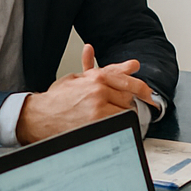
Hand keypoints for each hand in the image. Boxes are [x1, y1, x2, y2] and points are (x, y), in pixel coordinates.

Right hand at [18, 45, 154, 143]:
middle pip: (128, 99)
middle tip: (111, 108)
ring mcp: (98, 109)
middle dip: (123, 103)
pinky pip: (116, 124)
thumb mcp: (81, 78)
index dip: (144, 91)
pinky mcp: (95, 124)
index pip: (130, 83)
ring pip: (124, 112)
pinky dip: (114, 125)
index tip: (150, 97)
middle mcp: (100, 91)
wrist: (40, 116)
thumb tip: (133, 65)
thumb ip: (108, 70)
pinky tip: (104, 124)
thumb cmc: (58, 98)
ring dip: (119, 115)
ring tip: (103, 116)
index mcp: (97, 77)